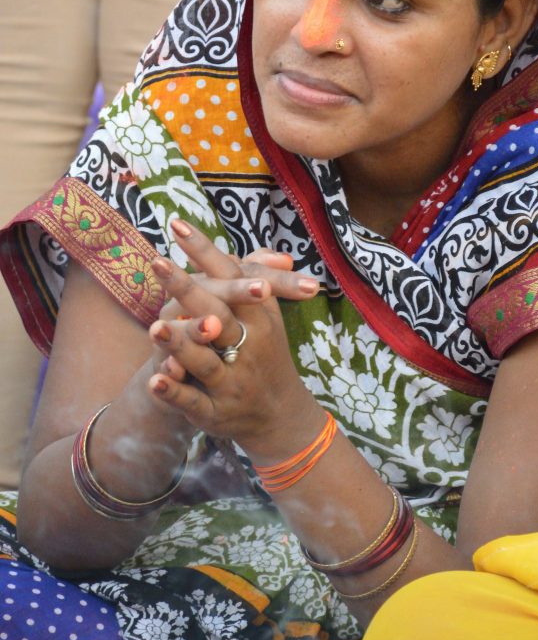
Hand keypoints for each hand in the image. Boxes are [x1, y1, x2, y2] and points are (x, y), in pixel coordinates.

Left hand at [146, 221, 324, 458]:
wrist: (281, 414)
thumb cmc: (266, 352)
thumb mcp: (269, 316)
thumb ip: (262, 282)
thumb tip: (276, 253)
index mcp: (259, 317)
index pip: (231, 276)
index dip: (205, 251)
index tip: (177, 225)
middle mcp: (247, 346)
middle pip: (217, 313)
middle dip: (188, 288)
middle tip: (157, 262)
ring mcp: (231, 381)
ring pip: (204, 360)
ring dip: (180, 342)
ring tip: (156, 325)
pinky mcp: (214, 411)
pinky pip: (192, 401)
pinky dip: (173, 392)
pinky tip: (154, 380)